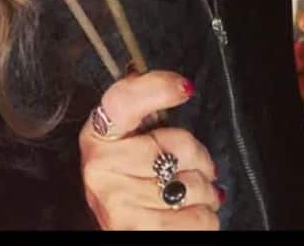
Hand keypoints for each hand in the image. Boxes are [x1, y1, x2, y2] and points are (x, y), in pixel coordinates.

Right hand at [79, 71, 221, 230]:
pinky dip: (206, 216)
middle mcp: (101, 166)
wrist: (124, 234)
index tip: (185, 87)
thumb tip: (149, 74)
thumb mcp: (124, 146)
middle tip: (195, 166)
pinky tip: (189, 214)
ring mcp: (119, 201)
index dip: (156, 89)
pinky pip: (200, 217)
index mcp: (97, 136)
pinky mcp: (140, 230)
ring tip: (190, 195)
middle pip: (177, 145)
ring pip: (194, 185)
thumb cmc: (128, 184)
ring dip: (205, 191)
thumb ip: (137, 112)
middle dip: (200, 157)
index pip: (123, 101)